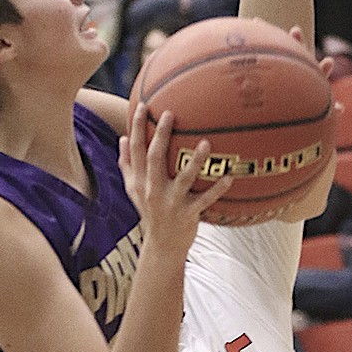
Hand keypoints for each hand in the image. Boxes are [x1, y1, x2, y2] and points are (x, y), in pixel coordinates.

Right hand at [120, 104, 230, 254]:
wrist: (162, 245)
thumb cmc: (150, 212)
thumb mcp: (134, 191)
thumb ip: (127, 165)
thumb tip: (122, 138)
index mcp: (140, 181)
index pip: (136, 150)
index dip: (138, 128)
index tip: (144, 106)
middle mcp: (153, 190)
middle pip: (155, 158)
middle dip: (161, 135)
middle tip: (170, 114)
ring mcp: (171, 202)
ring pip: (183, 178)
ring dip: (195, 161)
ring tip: (205, 143)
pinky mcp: (188, 214)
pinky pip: (205, 200)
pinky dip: (217, 189)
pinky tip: (229, 177)